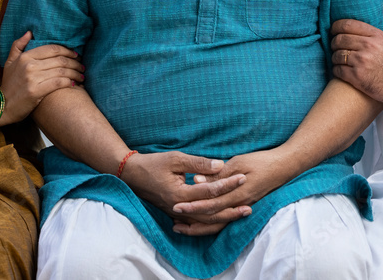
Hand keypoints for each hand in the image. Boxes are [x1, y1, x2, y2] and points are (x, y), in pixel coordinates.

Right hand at [0, 31, 83, 123]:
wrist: (2, 106)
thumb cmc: (8, 84)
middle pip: (60, 60)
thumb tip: (29, 32)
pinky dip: (70, 82)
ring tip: (82, 76)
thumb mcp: (9, 62)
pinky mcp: (36, 92)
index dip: (67, 51)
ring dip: (75, 73)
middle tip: (82, 66)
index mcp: (25, 56)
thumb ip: (18, 45)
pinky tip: (75, 84)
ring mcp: (32, 78)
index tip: (76, 55)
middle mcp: (29, 65)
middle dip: (74, 63)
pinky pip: (58, 83)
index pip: (52, 49)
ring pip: (61, 71)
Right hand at [119, 151, 248, 234]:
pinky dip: (211, 223)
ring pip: (204, 222)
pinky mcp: (176, 214)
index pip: (209, 191)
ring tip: (241, 214)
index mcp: (179, 193)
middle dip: (231, 210)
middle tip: (249, 206)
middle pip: (210, 213)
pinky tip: (222, 220)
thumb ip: (198, 163)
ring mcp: (177, 213)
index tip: (242, 177)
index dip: (227, 184)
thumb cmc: (154, 164)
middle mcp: (179, 208)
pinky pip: (197, 223)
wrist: (132, 175)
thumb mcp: (175, 158)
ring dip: (224, 218)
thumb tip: (220, 165)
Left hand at [171, 149, 293, 235]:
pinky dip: (213, 221)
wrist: (284, 166)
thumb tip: (198, 180)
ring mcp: (243, 206)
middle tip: (174, 218)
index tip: (176, 206)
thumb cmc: (262, 161)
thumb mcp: (238, 162)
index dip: (193, 206)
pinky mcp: (245, 205)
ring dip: (201, 224)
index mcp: (237, 193)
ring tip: (184, 225)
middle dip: (192, 218)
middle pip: (212, 216)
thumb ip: (218, 174)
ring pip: (219, 222)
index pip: (210, 203)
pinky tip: (203, 220)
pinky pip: (226, 219)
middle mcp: (240, 204)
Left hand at [331, 3, 382, 105]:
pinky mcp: (356, 77)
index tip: (334, 30)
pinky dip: (336, 70)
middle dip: (334, 42)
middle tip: (335, 46)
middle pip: (339, 39)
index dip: (336, 26)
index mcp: (375, 35)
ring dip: (335, 57)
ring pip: (336, 55)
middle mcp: (366, 46)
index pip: (347, 25)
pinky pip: (338, 70)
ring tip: (338, 59)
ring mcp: (360, 62)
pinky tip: (339, 70)